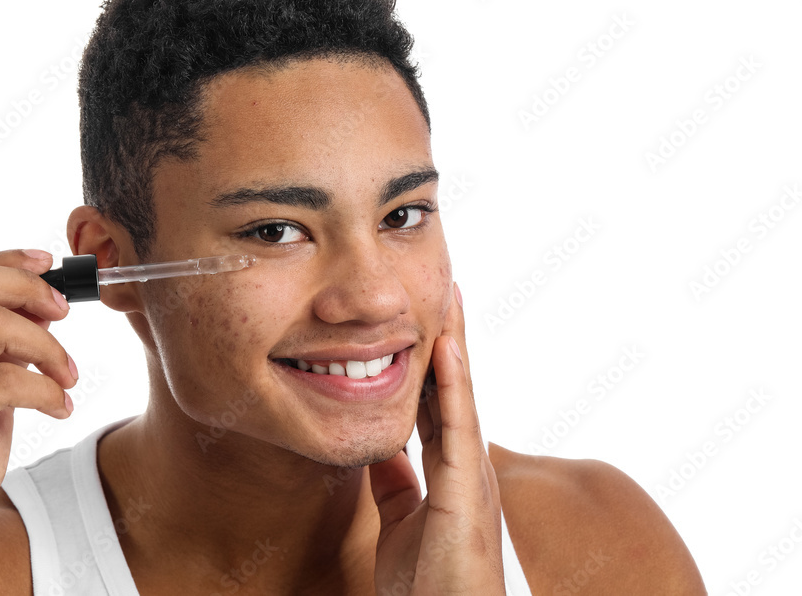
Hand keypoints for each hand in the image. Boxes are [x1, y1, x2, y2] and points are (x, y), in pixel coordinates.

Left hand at [369, 282, 505, 593]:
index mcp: (451, 475)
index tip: (425, 320)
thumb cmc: (429, 587)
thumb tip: (382, 451)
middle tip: (444, 288)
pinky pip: (458, 428)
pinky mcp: (466, 491)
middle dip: (447, 339)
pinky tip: (446, 348)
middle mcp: (466, 467)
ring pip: (461, 396)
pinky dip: (452, 385)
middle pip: (453, 389)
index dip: (432, 362)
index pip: (438, 404)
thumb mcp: (401, 524)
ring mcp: (471, 476)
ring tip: (450, 296)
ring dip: (454, 344)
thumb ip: (395, 486)